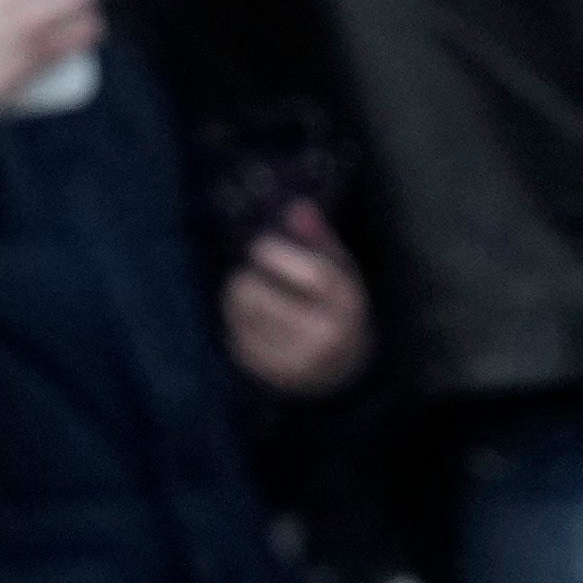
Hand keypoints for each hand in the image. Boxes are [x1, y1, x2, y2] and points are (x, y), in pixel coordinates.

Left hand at [219, 208, 368, 396]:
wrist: (344, 371)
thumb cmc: (338, 307)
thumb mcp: (341, 271)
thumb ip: (320, 238)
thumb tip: (298, 207)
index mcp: (346, 304)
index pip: (311, 275)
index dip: (275, 253)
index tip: (259, 248)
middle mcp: (325, 336)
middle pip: (257, 296)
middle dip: (246, 277)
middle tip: (251, 275)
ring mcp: (298, 360)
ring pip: (239, 316)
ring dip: (236, 300)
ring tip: (251, 296)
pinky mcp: (273, 375)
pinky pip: (236, 338)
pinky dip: (238, 326)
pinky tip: (254, 324)